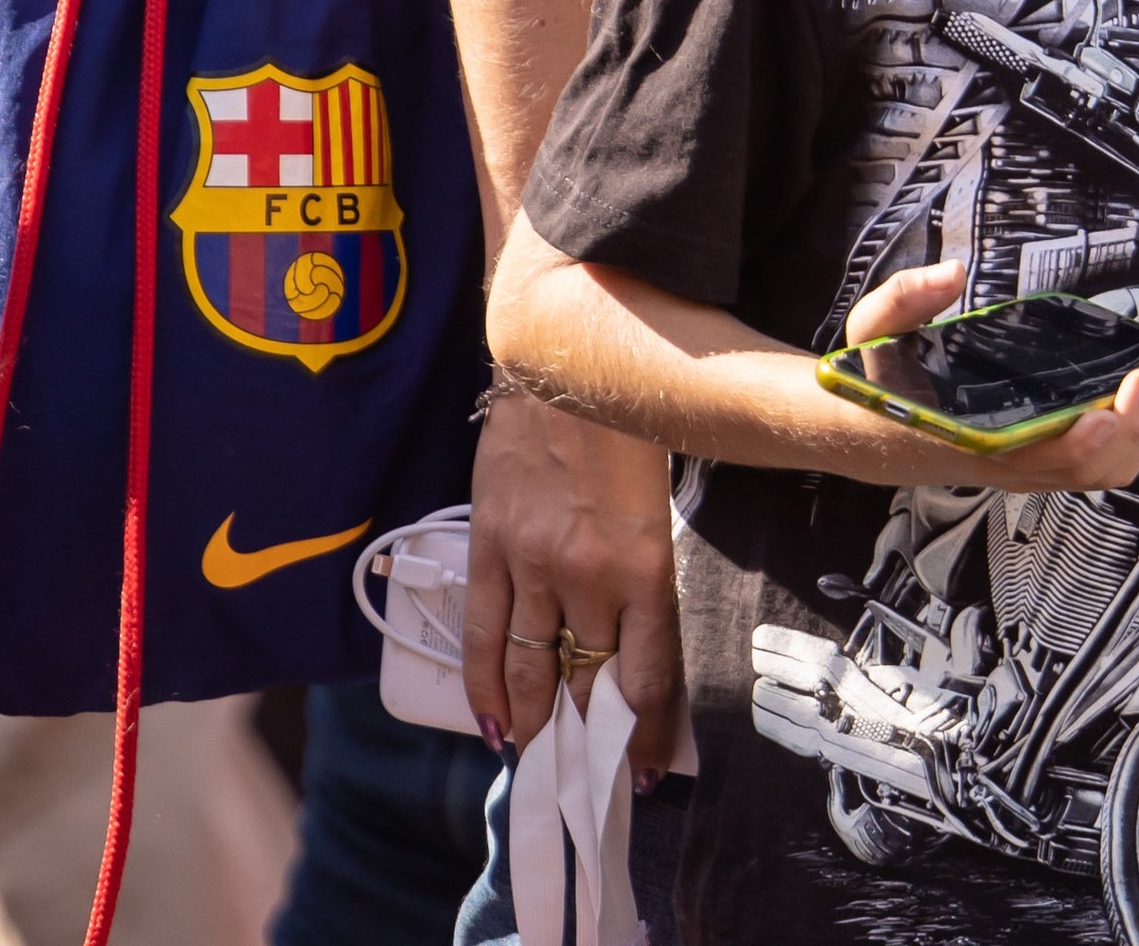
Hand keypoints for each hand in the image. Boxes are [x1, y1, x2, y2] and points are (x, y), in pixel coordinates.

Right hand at [464, 383, 683, 779]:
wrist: (566, 359)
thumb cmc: (629, 428)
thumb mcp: (658, 507)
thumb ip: (647, 579)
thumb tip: (639, 651)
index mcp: (644, 564)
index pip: (648, 678)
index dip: (647, 736)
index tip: (648, 771)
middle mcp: (586, 575)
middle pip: (588, 685)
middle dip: (591, 742)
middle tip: (589, 780)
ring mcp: (531, 563)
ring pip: (529, 672)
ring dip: (536, 725)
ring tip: (541, 761)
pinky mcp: (488, 547)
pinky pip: (480, 636)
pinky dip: (484, 690)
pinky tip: (493, 725)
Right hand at [842, 262, 1138, 494]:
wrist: (868, 432)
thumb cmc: (876, 387)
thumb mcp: (873, 331)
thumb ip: (905, 299)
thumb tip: (950, 274)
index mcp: (967, 437)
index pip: (1033, 456)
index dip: (1078, 440)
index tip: (1108, 408)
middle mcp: (1002, 461)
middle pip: (1083, 469)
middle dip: (1130, 430)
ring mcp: (1022, 465)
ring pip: (1095, 473)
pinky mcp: (1034, 459)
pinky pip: (1092, 464)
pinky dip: (1128, 439)